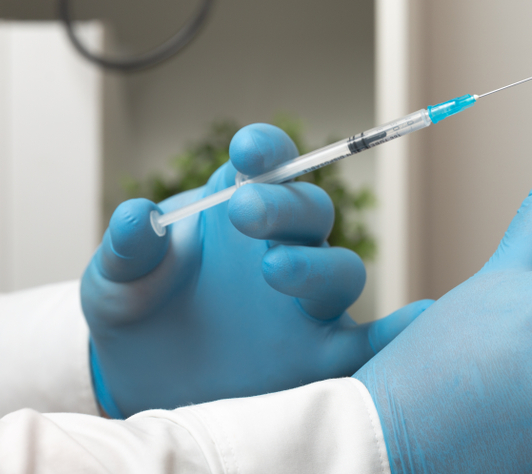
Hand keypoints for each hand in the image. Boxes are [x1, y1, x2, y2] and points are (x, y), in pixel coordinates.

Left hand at [81, 123, 430, 417]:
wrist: (143, 381)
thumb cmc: (138, 315)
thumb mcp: (115, 281)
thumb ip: (128, 250)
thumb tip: (137, 216)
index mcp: (241, 211)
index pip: (270, 166)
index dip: (267, 151)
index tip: (246, 150)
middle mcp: (284, 247)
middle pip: (311, 213)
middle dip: (284, 204)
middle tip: (243, 210)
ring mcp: (306, 303)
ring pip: (341, 270)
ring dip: (315, 264)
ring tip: (274, 269)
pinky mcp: (317, 354)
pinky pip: (367, 343)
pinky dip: (398, 333)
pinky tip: (417, 322)